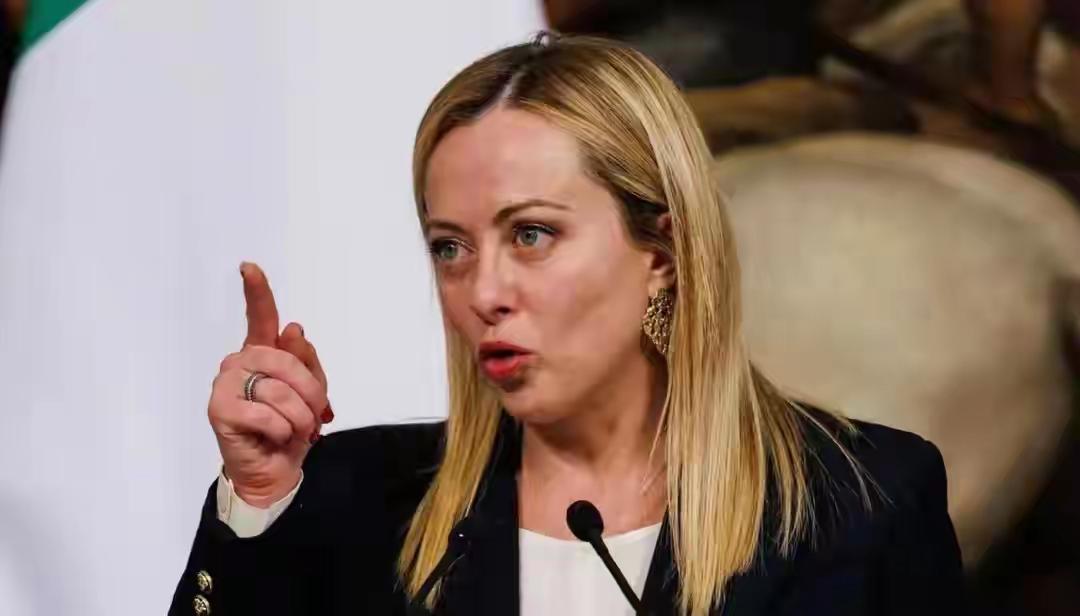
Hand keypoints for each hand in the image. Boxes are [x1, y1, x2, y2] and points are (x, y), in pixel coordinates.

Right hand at [207, 262, 332, 507]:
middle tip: (316, 417)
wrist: (274, 470)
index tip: (249, 267)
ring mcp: (226, 384)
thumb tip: (293, 329)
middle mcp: (240, 362)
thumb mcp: (311, 394)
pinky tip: (275, 438)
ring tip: (296, 431)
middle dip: (311, 391)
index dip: (256, 292)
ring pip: (280, 390)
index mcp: (262, 355)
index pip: (260, 317)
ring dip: (300, 417)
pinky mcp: (219, 409)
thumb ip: (305, 362)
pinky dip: (282, 430)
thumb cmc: (291, 430)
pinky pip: (266, 413)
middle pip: (285, 359)